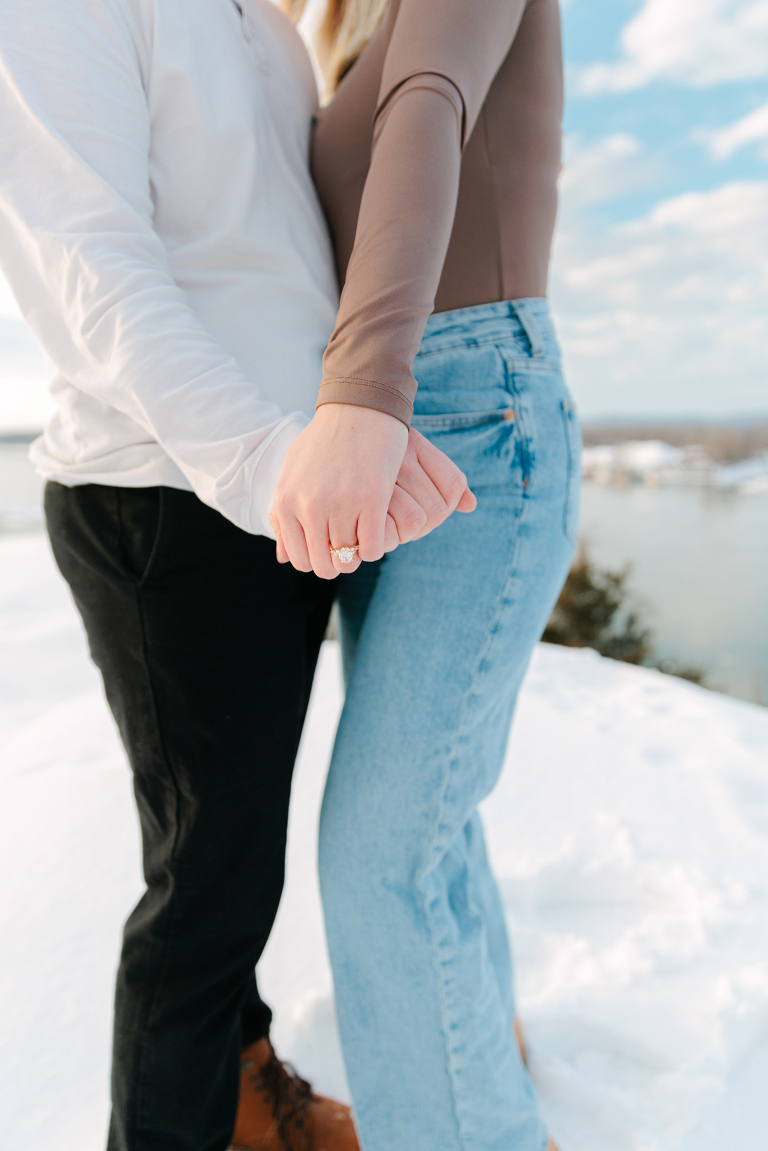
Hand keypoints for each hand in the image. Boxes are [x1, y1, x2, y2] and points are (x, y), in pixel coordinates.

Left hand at [270, 404, 474, 577]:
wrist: (359, 407)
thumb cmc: (325, 441)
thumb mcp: (293, 473)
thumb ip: (284, 513)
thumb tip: (282, 557)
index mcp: (286, 501)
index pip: (299, 558)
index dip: (317, 561)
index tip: (329, 550)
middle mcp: (309, 506)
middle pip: (324, 564)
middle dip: (337, 564)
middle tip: (349, 549)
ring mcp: (340, 505)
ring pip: (348, 559)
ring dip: (358, 554)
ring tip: (363, 537)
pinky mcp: (372, 500)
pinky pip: (372, 548)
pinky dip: (375, 548)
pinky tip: (377, 533)